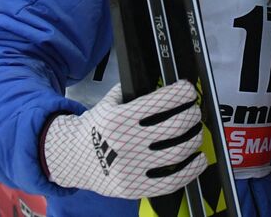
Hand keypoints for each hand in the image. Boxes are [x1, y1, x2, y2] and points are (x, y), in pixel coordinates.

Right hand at [42, 81, 204, 198]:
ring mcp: (131, 167)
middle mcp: (126, 142)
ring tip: (196, 132)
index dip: (183, 93)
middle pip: (175, 126)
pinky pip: (171, 181)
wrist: (72, 159)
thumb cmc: (95, 129)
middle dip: (192, 115)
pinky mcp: (134, 188)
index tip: (189, 91)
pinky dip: (191, 170)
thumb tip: (163, 83)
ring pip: (177, 152)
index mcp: (120, 118)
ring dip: (195, 139)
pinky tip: (199, 160)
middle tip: (194, 112)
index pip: (162, 101)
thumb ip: (131, 90)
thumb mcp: (107, 103)